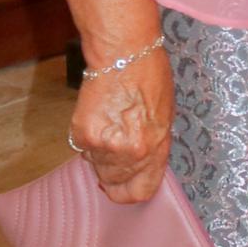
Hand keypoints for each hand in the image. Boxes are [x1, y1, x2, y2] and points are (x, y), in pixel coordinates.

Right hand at [72, 47, 173, 205]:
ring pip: (96, 167)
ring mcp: (105, 146)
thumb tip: (139, 166)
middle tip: (115, 149)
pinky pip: (82, 150)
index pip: (139, 192)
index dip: (130, 192)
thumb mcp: (164, 118)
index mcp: (155, 149)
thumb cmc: (149, 79)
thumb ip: (152, 147)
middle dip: (112, 173)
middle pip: (113, 184)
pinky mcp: (83, 134)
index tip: (125, 186)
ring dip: (100, 155)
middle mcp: (131, 154)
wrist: (124, 54)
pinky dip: (88, 140)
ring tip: (109, 126)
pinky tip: (98, 118)